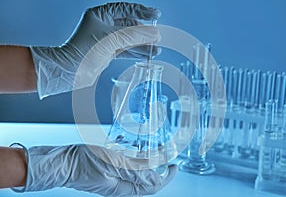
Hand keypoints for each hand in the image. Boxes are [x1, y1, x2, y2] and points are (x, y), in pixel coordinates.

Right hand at [15, 144, 176, 195]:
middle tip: (166, 155)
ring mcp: (115, 179)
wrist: (62, 163)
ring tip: (152, 149)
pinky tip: (133, 148)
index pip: (153, 185)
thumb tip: (155, 175)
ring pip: (138, 173)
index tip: (174, 165)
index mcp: (124, 188)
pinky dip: (134, 158)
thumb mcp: (112, 164)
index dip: (166, 176)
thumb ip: (135, 170)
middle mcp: (121, 186)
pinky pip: (127, 167)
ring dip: (147, 162)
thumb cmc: (82, 163)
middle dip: (159, 168)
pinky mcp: (108, 172)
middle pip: (147, 180)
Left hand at [30, 2, 160, 98]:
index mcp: (101, 14)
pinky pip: (126, 50)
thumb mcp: (111, 38)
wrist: (71, 70)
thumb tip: (153, 33)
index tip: (155, 14)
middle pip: (130, 25)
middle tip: (156, 36)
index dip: (142, 11)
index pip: (125, 9)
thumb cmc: (83, 50)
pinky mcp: (109, 52)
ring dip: (143, 44)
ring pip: (129, 39)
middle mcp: (104, 25)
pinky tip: (146, 54)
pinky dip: (137, 52)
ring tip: (155, 49)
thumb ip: (134, 35)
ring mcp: (107, 39)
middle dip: (144, 31)